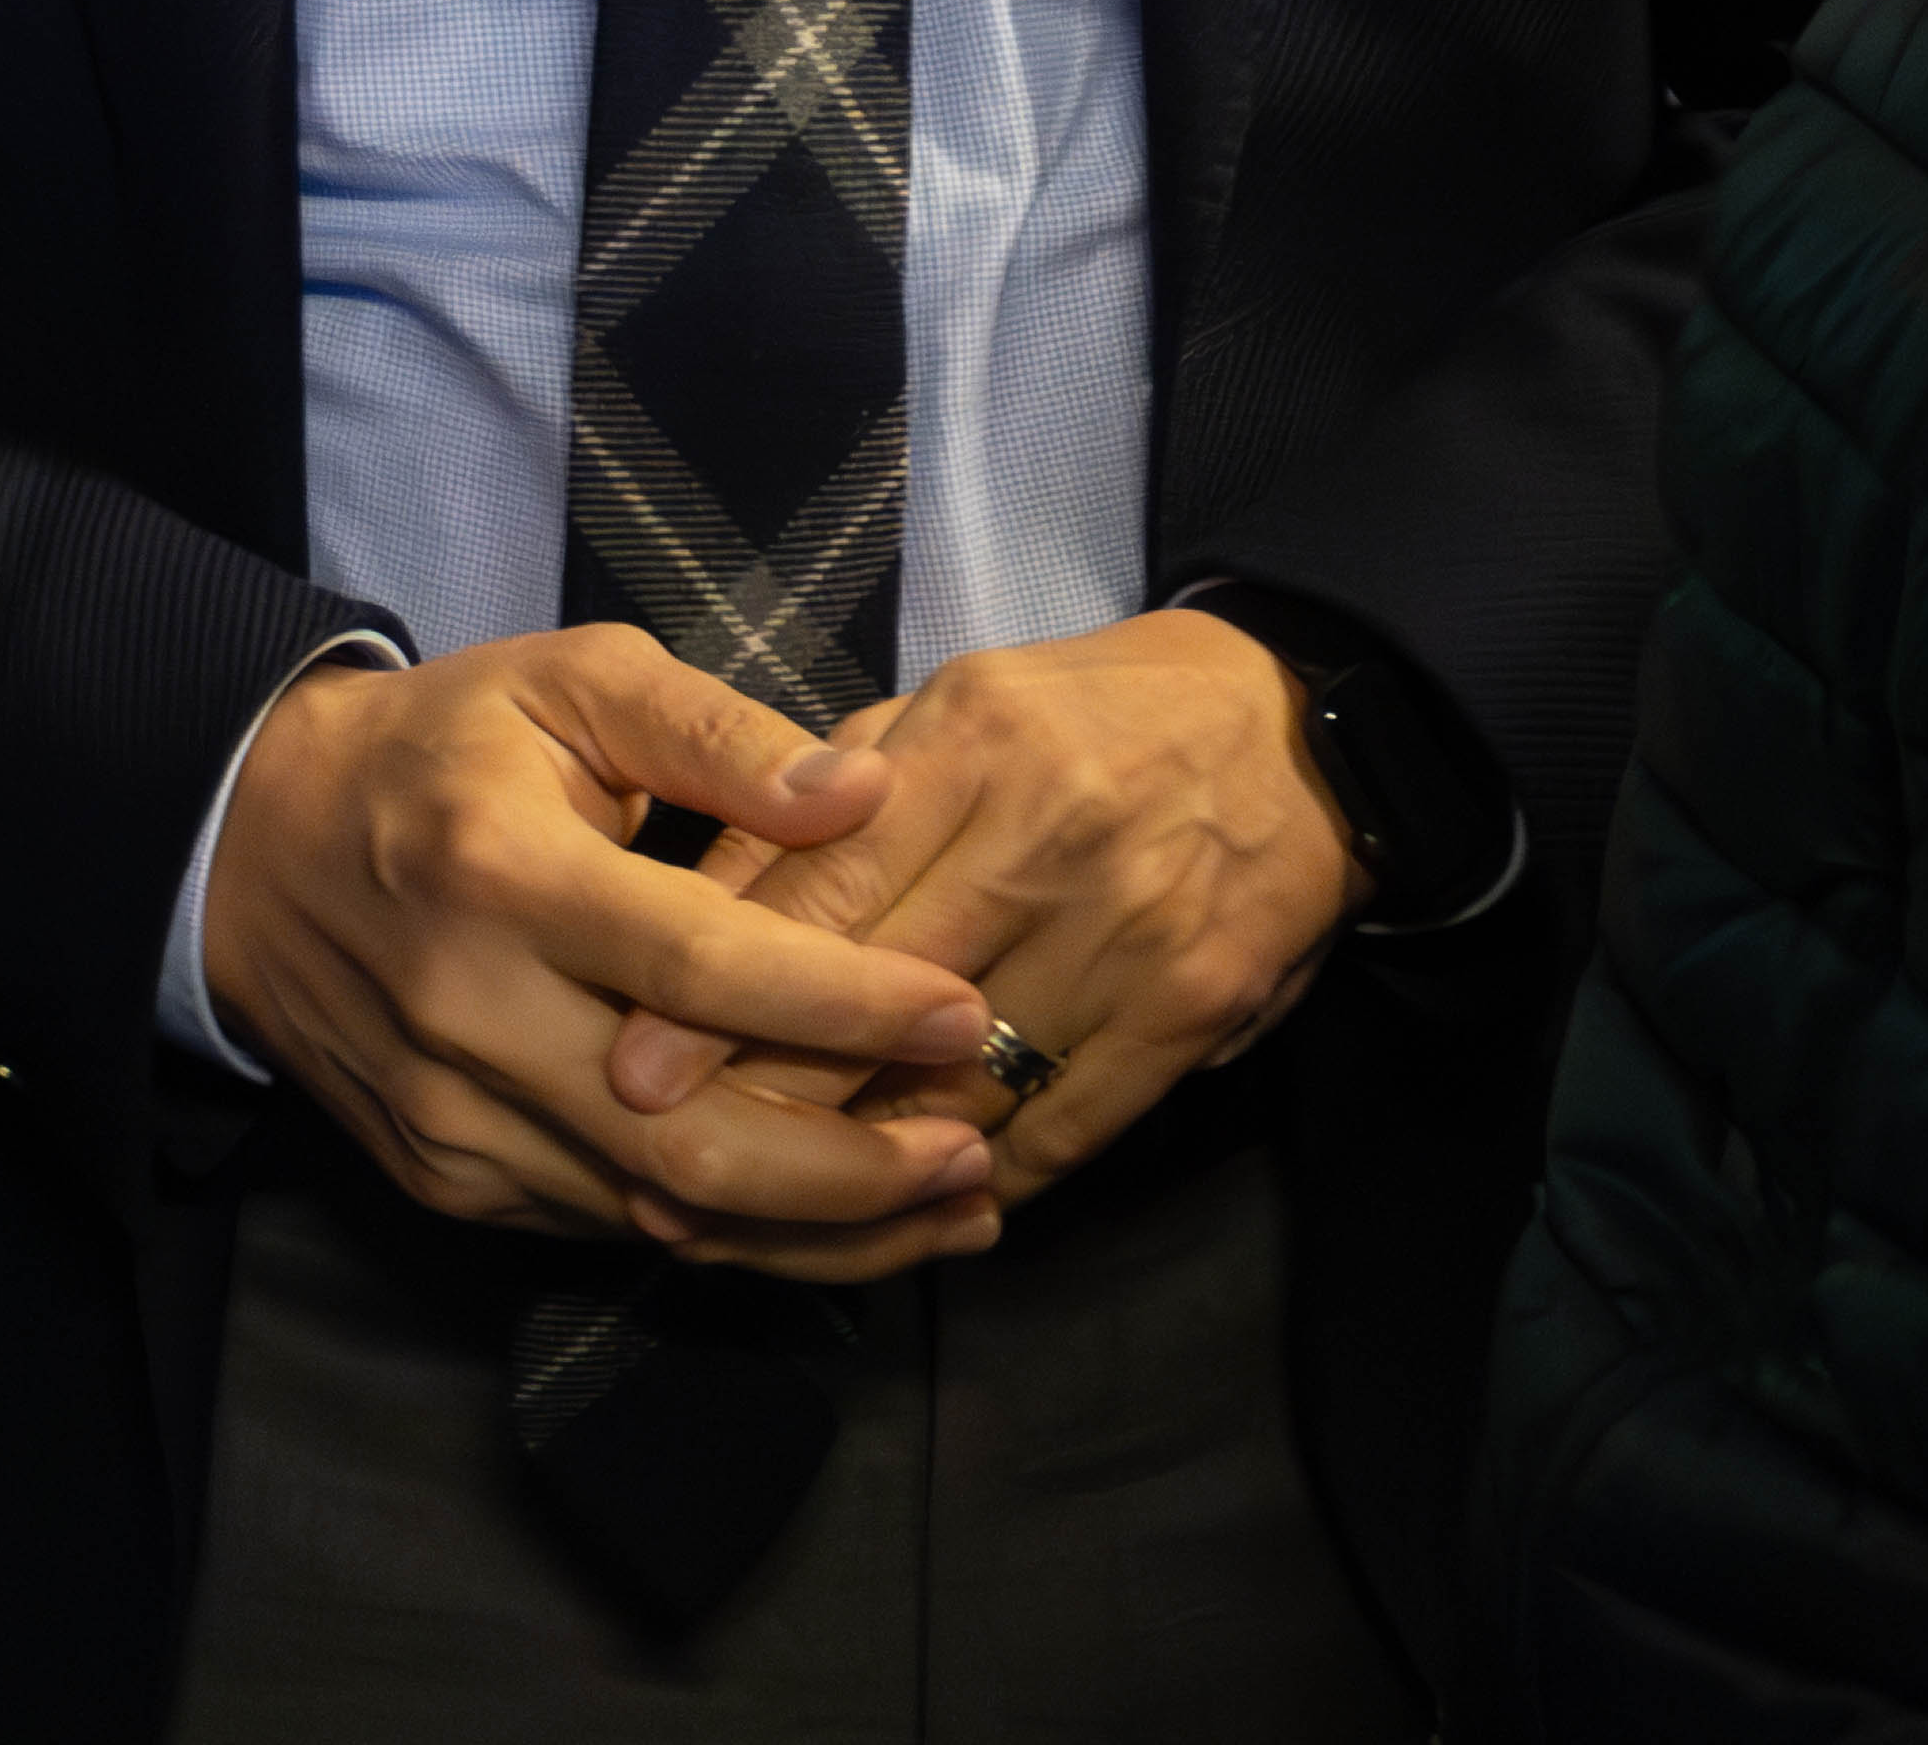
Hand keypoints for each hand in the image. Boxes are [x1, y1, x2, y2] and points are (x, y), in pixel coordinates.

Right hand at [201, 622, 1010, 1257]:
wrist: (256, 849)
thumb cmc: (442, 748)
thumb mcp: (570, 682)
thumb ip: (717, 733)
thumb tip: (862, 794)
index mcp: (501, 872)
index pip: (700, 965)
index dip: (843, 1003)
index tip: (963, 1010)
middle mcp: (468, 1014)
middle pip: (685, 1138)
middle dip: (853, 1170)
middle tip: (977, 1148)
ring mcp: (452, 1117)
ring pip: (659, 1212)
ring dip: (818, 1228)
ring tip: (950, 1205)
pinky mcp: (449, 1178)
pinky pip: (612, 1228)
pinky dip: (733, 1231)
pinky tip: (831, 1210)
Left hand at [605, 610, 1356, 1274]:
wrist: (1294, 729)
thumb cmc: (1089, 716)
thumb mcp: (948, 709)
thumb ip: (831, 803)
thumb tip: (699, 895)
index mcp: (971, 748)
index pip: (823, 891)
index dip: (719, 993)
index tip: (634, 1069)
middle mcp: (1048, 843)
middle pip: (878, 1005)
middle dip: (765, 1097)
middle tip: (666, 1173)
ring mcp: (1129, 935)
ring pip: (964, 1087)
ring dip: (861, 1167)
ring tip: (759, 1218)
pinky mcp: (1190, 1014)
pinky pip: (1063, 1127)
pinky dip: (981, 1179)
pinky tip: (912, 1212)